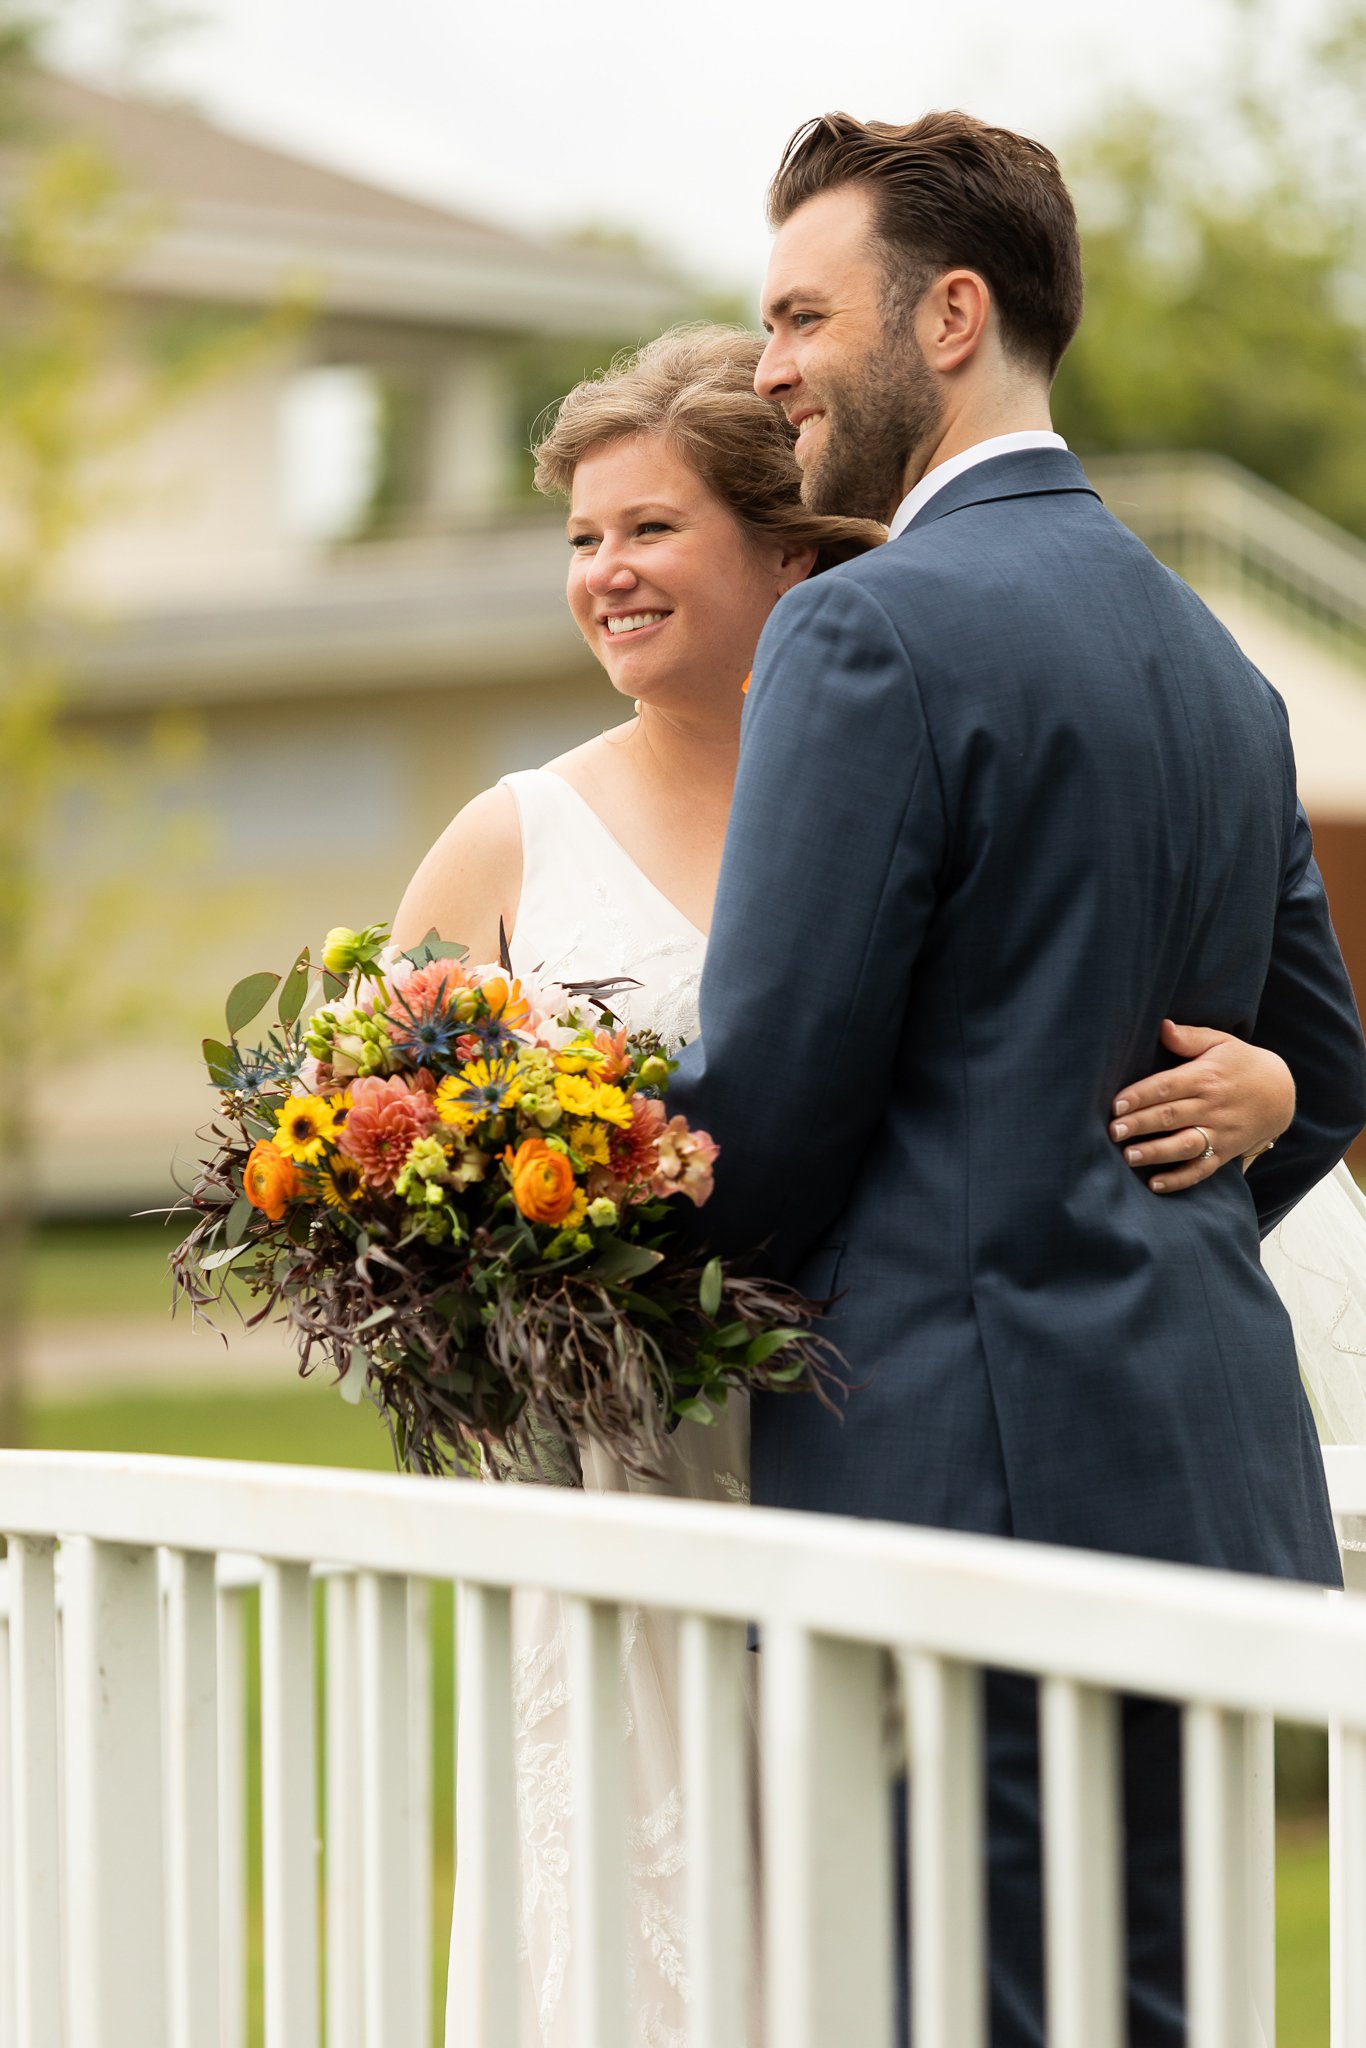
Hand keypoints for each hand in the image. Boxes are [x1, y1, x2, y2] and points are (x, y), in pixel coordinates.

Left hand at [1109, 1019, 1294, 1193]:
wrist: (1281, 1093)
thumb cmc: (1241, 1064)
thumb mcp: (1220, 1042)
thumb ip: (1189, 1037)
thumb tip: (1162, 1026)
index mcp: (1205, 1077)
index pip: (1168, 1086)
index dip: (1141, 1095)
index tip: (1116, 1104)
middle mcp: (1212, 1106)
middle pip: (1172, 1116)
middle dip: (1140, 1124)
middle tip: (1113, 1131)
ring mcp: (1219, 1132)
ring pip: (1185, 1145)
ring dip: (1156, 1153)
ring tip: (1128, 1156)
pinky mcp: (1224, 1152)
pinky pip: (1201, 1170)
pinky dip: (1180, 1180)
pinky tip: (1155, 1184)